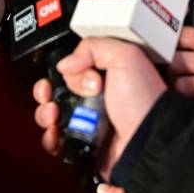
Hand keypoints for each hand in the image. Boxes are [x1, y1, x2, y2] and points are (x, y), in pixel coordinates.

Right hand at [32, 38, 162, 192]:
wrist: (148, 141)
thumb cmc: (144, 101)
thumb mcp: (125, 57)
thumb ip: (93, 47)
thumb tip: (66, 64)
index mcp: (108, 76)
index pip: (75, 66)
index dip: (67, 68)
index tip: (69, 71)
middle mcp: (97, 99)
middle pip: (58, 90)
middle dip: (47, 90)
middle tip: (49, 93)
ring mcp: (89, 123)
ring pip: (52, 114)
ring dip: (45, 112)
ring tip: (53, 114)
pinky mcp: (83, 145)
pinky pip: (56, 140)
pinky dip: (50, 137)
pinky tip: (55, 132)